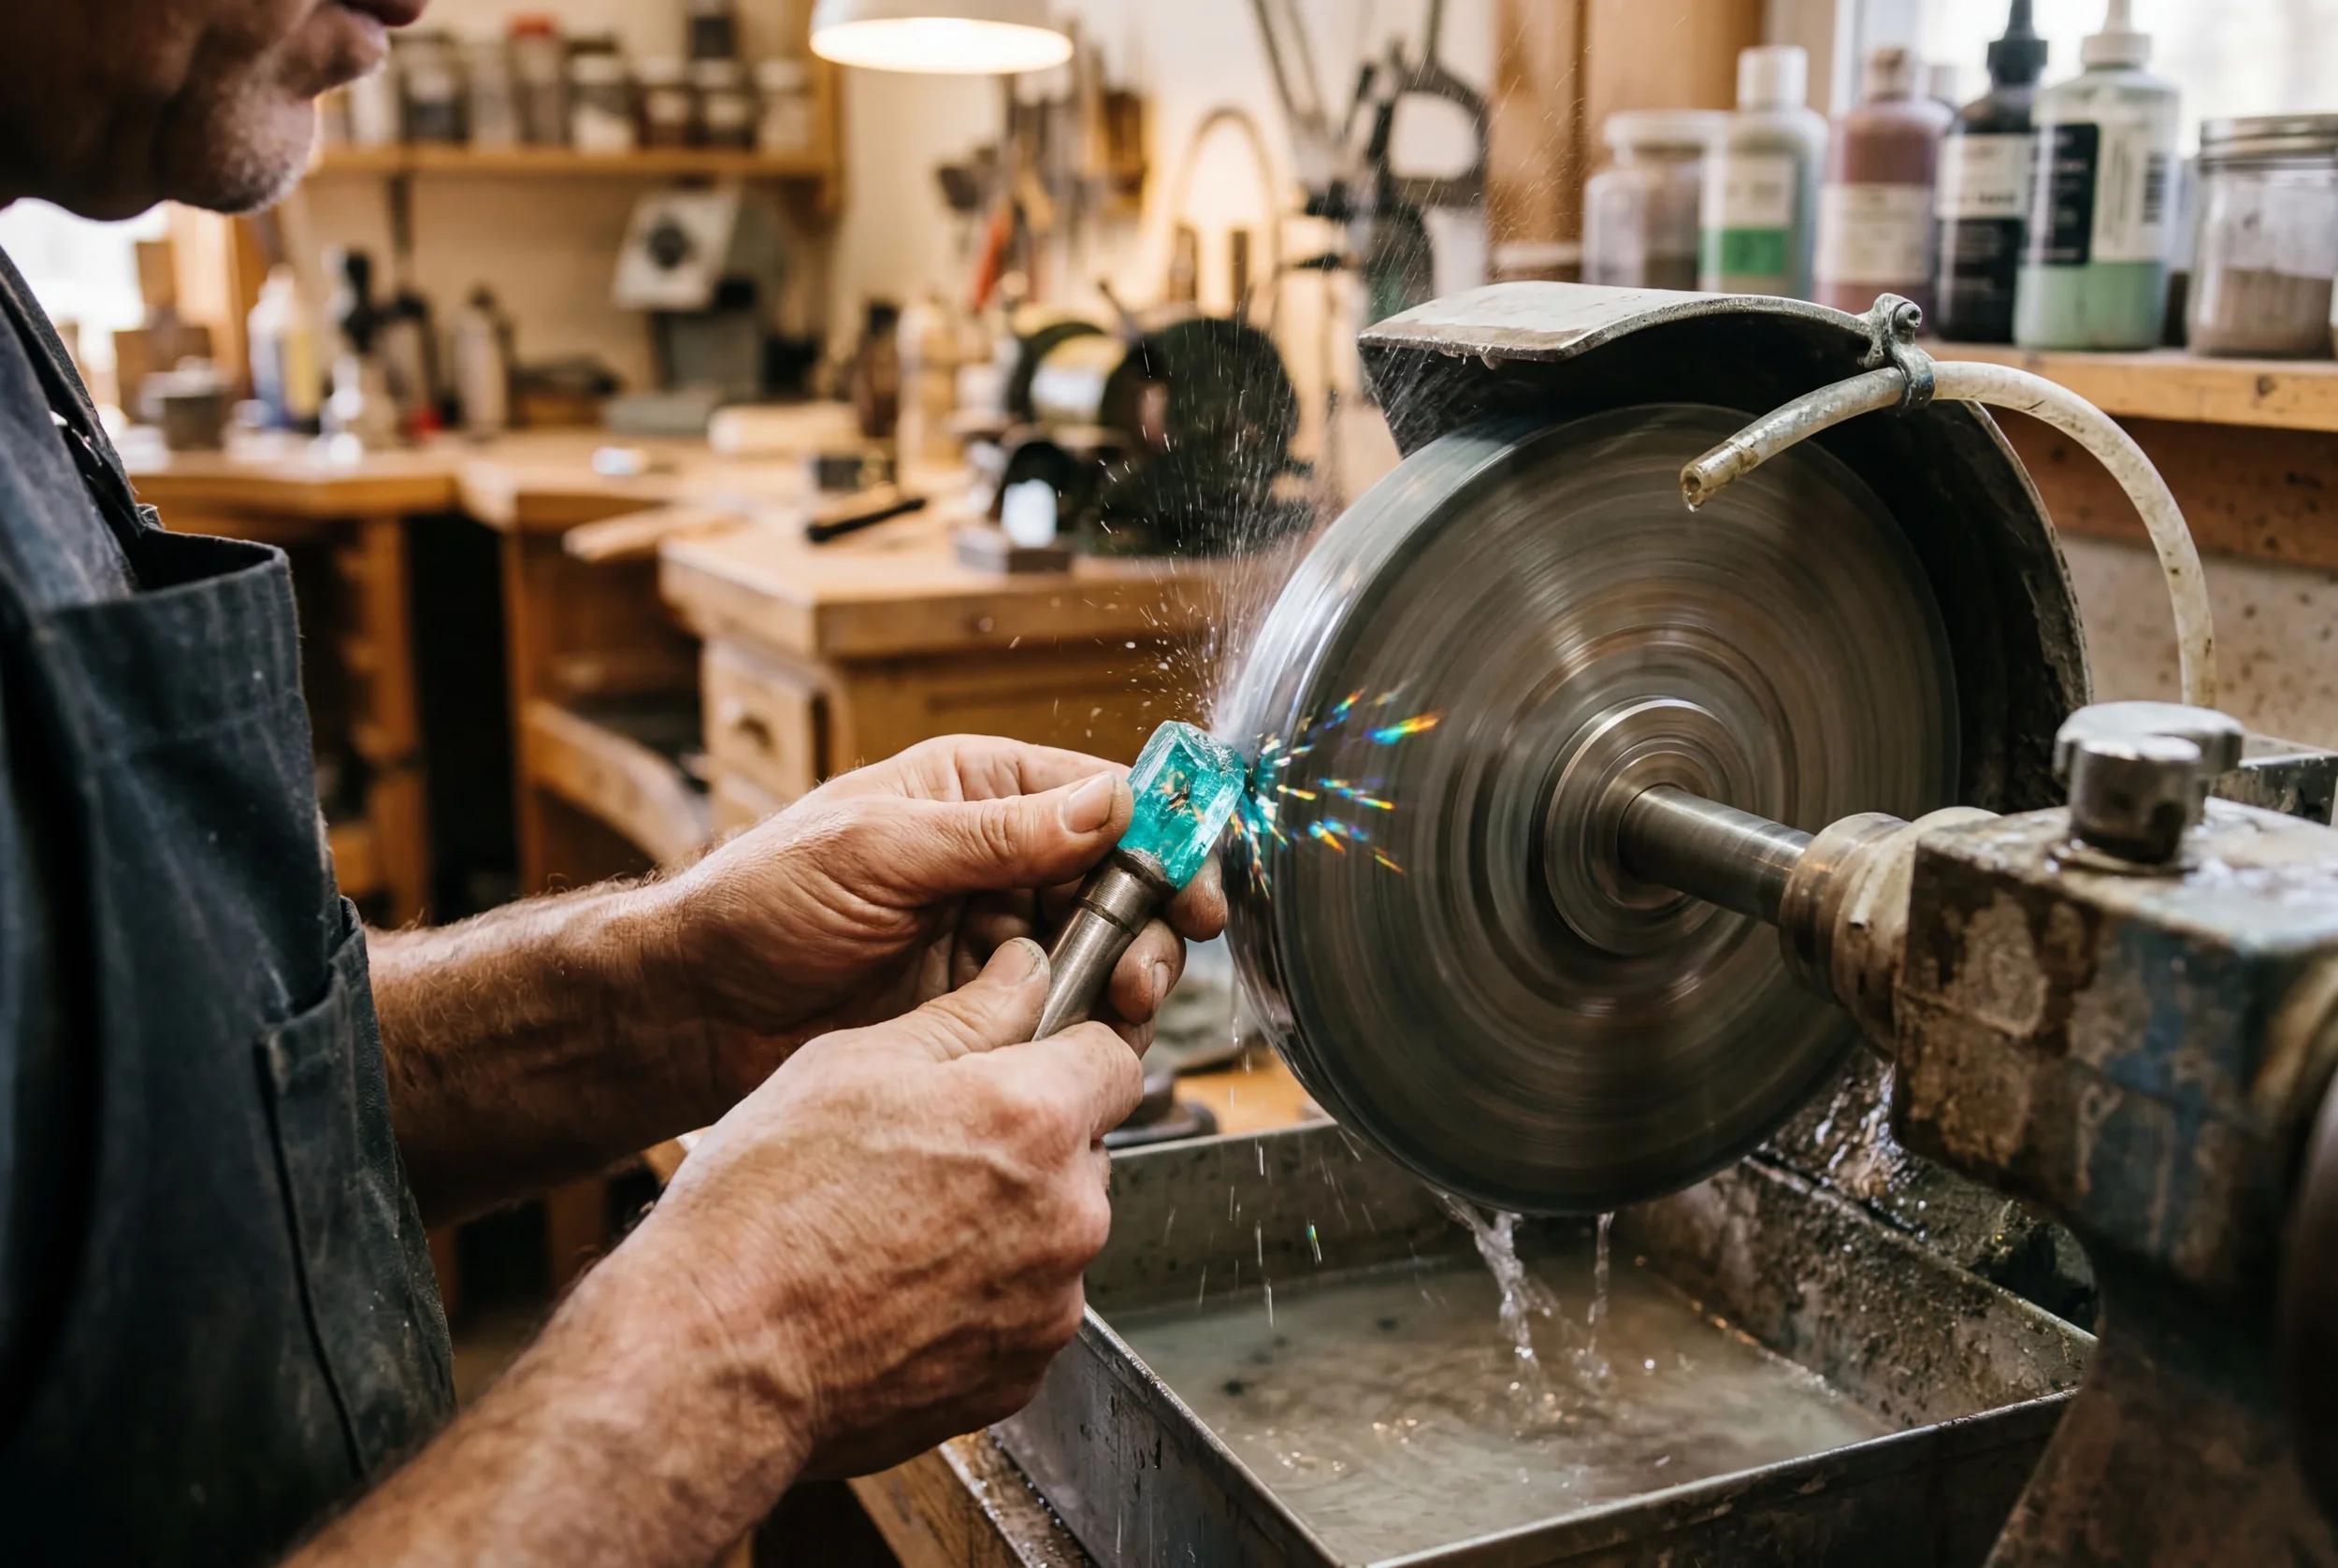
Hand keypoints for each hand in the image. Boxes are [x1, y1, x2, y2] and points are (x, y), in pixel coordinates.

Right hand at [600, 939, 1139, 1480]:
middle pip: (1083, 1152)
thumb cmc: (765, 1208)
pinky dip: (982, 1298)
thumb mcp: (851, 1065)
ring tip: (898, 1230)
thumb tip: (1025, 976)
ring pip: (1054, 1234)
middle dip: (1027, 1144)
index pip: (1114, 1060)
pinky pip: (1025, 1312)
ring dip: (1006, 1223)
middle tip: (928, 1153)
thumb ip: (965, 1016)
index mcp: (1033, 1117)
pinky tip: (900, 1290)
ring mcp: (1049, 1304)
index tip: (1024, 1065)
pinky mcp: (1021, 1375)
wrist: (716, 1359)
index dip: (1067, 1053)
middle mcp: (1067, 1214)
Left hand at [652, 735, 1226, 1101]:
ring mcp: (992, 937)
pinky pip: (1061, 1013)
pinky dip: (1085, 1029)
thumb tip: (1108, 804)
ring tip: (1121, 1008)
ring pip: (1101, 952)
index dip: (1157, 837)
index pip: (1097, 798)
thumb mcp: (879, 850)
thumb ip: (996, 833)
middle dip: (1149, 922)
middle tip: (1148, 967)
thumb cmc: (760, 903)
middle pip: (1116, 881)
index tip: (1194, 881)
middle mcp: (995, 858)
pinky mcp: (983, 1008)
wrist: (698, 1010)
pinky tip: (1081, 1043)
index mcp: (973, 792)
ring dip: (1124, 979)